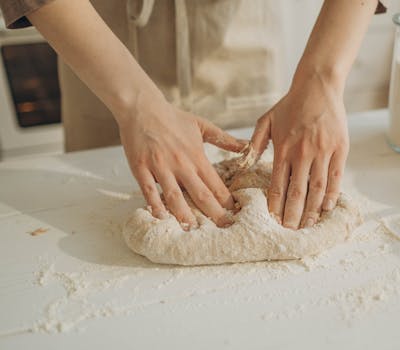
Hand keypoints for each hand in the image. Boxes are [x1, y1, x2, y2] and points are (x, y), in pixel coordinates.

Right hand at [118, 96, 245, 228]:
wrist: (143, 107)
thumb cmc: (173, 117)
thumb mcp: (202, 125)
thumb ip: (224, 139)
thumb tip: (247, 146)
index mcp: (196, 156)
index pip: (216, 183)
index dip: (227, 200)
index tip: (235, 213)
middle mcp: (181, 164)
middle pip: (200, 194)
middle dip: (213, 213)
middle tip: (223, 228)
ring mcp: (160, 166)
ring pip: (175, 196)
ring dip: (184, 214)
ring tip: (193, 229)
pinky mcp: (141, 168)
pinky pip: (148, 190)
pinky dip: (155, 204)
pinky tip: (161, 217)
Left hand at [249, 73, 348, 228]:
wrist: (318, 86)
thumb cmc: (290, 104)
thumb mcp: (266, 120)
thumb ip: (254, 143)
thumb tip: (244, 164)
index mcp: (283, 148)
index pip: (277, 185)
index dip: (275, 205)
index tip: (273, 221)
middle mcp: (302, 152)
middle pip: (297, 192)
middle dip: (293, 215)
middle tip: (290, 232)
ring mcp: (323, 151)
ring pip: (317, 188)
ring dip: (313, 210)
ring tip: (308, 226)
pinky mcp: (340, 148)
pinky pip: (336, 176)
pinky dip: (332, 194)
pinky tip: (327, 207)